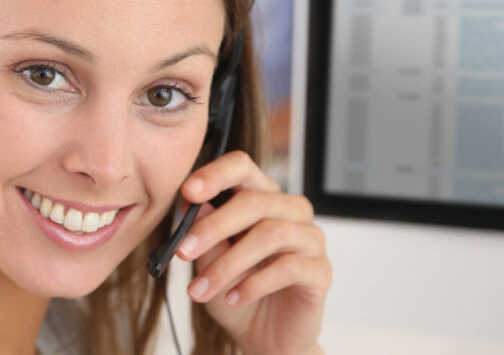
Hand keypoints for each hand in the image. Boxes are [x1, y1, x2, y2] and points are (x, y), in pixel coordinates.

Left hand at [175, 150, 329, 354]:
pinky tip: (234, 298)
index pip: (243, 167)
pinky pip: (289, 267)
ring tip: (202, 289)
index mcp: (261, 198)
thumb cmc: (236, 291)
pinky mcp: (321, 270)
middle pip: (255, 201)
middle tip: (183, 251)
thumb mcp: (209, 263)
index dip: (216, 174)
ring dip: (229, 263)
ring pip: (271, 234)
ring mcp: (310, 239)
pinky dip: (254, 283)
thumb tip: (190, 205)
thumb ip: (205, 233)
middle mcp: (290, 211)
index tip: (188, 192)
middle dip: (214, 227)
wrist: (263, 336)